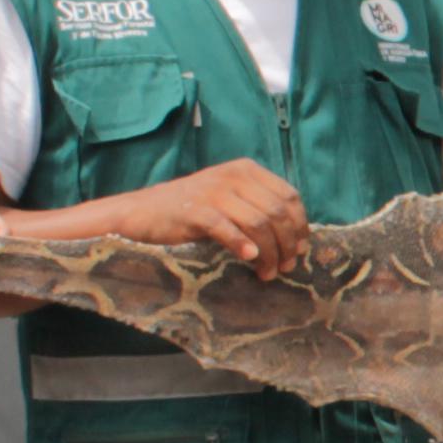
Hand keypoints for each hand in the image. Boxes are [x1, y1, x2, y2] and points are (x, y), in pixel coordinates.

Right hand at [121, 161, 310, 277]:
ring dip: (269, 253)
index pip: (289, 196)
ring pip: (258, 223)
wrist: (142, 212)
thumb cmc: (190, 211)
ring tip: (267, 273)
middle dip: (287, 244)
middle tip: (285, 267)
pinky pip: (227, 228)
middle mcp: (233, 176)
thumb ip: (257, 208)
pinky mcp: (194, 210)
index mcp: (246, 170)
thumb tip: (292, 238)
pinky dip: (242, 245)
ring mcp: (213, 191)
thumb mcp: (229, 200)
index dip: (300, 225)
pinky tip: (249, 259)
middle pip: (277, 212)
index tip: (300, 249)